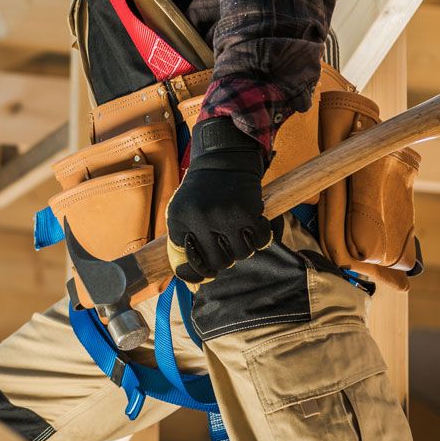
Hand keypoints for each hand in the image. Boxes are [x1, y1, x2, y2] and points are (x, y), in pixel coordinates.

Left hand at [166, 118, 272, 282]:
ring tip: (238, 230)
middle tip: (226, 242)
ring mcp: (224, 216)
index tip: (208, 268)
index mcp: (179, 220)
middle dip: (225, 257)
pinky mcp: (247, 211)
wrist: (223, 158)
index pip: (190, 263)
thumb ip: (185, 242)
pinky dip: (260, 236)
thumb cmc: (202, 190)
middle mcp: (199, 219)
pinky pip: (260, 241)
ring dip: (243, 246)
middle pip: (219, 262)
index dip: (201, 269)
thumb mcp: (183, 210)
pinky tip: (254, 223)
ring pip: (241, 254)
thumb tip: (193, 282)